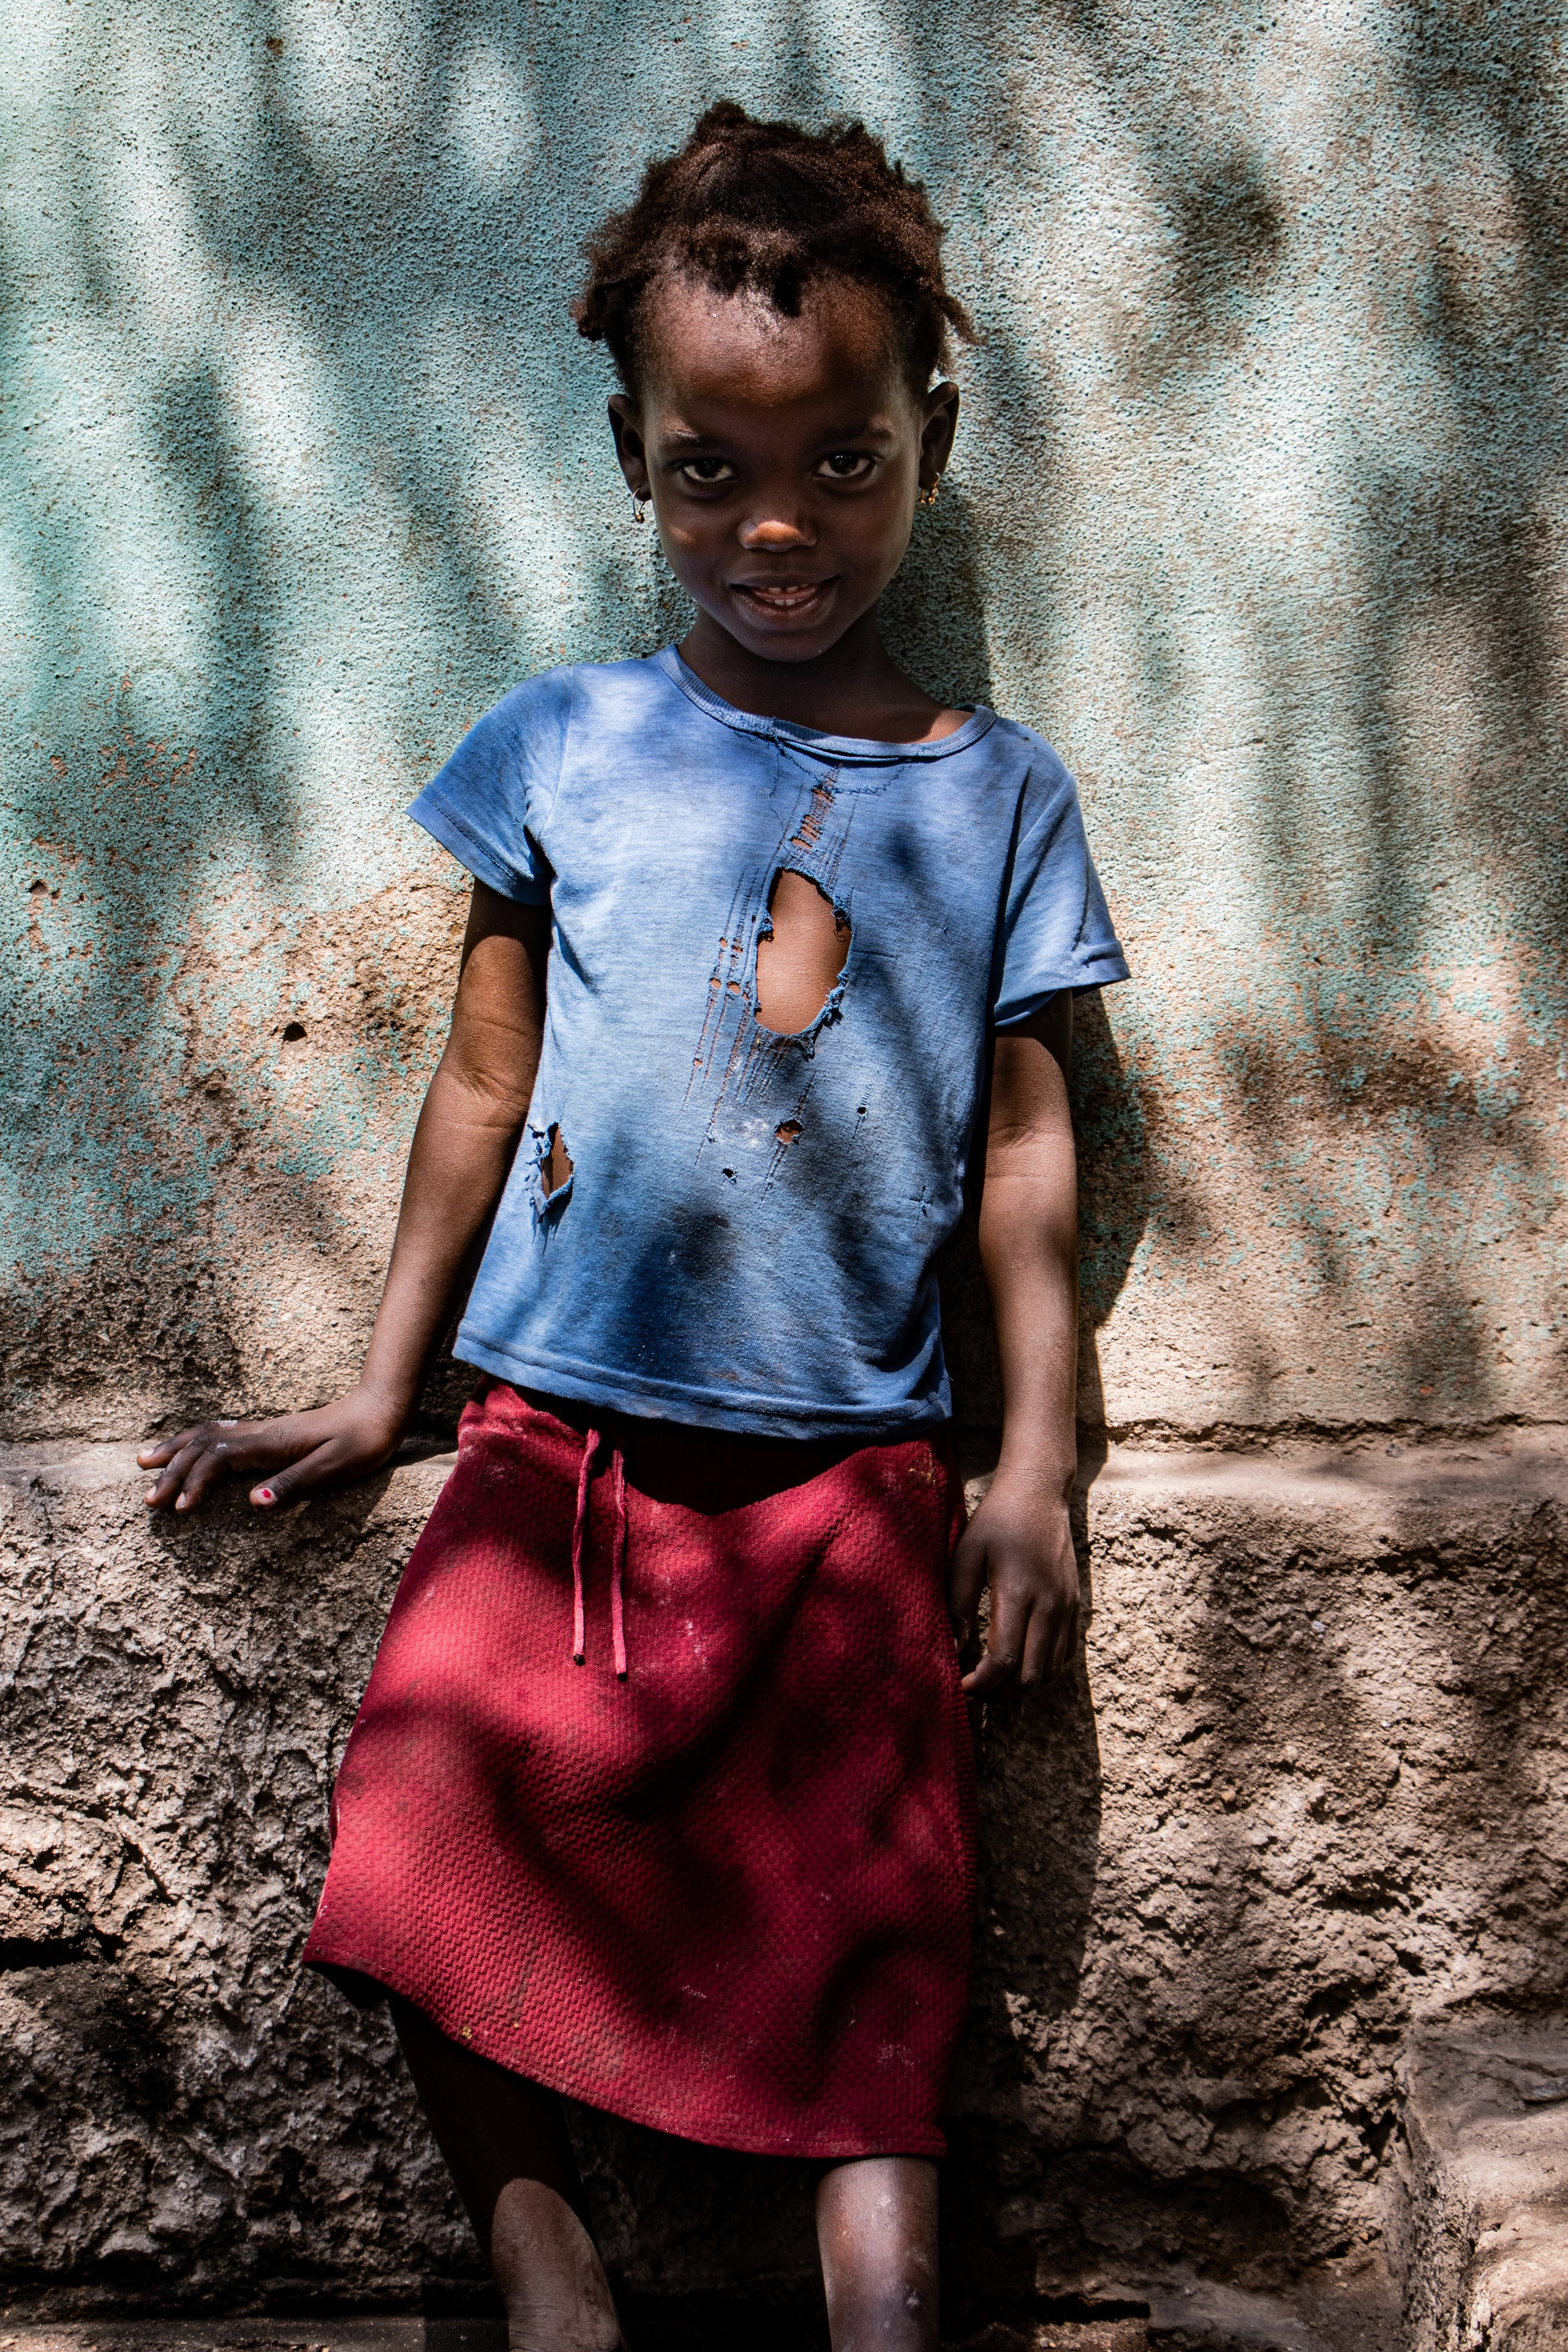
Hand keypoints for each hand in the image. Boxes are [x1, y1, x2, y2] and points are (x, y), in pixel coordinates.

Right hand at [137, 1388, 406, 1513]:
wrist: (381, 1411)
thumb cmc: (362, 1443)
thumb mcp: (334, 1469)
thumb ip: (294, 1484)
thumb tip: (254, 1502)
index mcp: (271, 1444)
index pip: (218, 1459)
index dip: (194, 1482)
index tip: (178, 1508)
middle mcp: (261, 1434)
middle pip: (203, 1446)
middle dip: (172, 1469)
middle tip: (148, 1498)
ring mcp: (264, 1431)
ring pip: (207, 1434)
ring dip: (176, 1449)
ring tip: (145, 1461)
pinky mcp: (270, 1434)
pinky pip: (220, 1434)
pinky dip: (195, 1441)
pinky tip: (188, 1447)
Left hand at [948, 1467, 1080, 1695]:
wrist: (1039, 1493)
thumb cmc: (997, 1521)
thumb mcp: (967, 1554)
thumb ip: (959, 1603)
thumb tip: (954, 1649)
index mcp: (1018, 1592)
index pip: (1003, 1660)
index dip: (980, 1684)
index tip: (960, 1687)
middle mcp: (1049, 1605)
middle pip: (1030, 1676)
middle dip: (999, 1694)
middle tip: (974, 1689)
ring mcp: (1067, 1607)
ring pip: (1050, 1672)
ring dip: (1021, 1687)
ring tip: (993, 1681)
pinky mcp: (1075, 1606)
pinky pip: (1065, 1656)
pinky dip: (1042, 1670)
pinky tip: (1018, 1663)